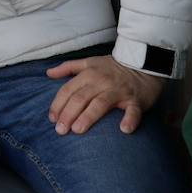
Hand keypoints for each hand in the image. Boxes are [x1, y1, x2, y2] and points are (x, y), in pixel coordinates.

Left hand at [47, 55, 164, 134]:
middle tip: (60, 130)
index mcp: (88, 74)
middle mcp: (101, 82)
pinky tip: (124, 130)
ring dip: (88, 117)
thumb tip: (48, 73)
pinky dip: (130, 119)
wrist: (143, 63)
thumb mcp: (88, 62)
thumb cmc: (112, 67)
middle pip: (80, 98)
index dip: (58, 104)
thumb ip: (68, 67)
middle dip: (68, 114)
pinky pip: (133, 110)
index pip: (68, 90)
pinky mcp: (136, 100)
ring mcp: (119, 91)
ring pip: (101, 104)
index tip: (51, 119)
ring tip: (78, 130)